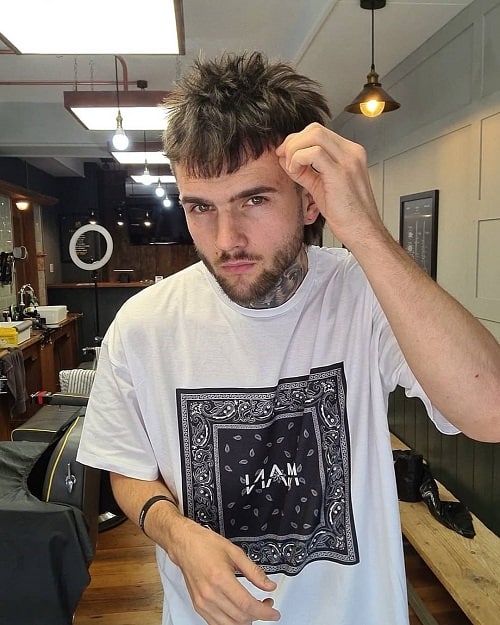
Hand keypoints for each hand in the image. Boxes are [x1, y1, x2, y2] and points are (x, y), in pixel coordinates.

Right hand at [166, 516, 280, 624]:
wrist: (184, 544)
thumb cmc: (206, 544)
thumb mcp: (234, 552)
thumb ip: (254, 571)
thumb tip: (269, 585)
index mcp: (221, 579)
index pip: (247, 605)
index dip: (264, 612)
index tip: (274, 612)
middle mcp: (210, 594)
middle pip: (240, 618)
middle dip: (258, 615)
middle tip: (266, 604)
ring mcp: (202, 602)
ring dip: (245, 621)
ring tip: (254, 609)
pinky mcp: (198, 606)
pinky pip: (216, 624)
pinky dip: (231, 623)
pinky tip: (238, 613)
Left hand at [276, 123, 383, 249]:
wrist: (362, 232)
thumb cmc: (347, 215)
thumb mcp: (321, 187)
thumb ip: (305, 172)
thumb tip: (286, 160)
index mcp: (349, 153)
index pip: (318, 133)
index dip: (297, 141)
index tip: (285, 155)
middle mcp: (351, 152)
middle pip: (315, 129)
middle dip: (293, 142)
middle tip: (283, 158)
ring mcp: (348, 160)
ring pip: (314, 135)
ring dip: (295, 150)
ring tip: (292, 168)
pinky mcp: (341, 173)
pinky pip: (313, 153)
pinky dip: (298, 159)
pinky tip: (297, 172)